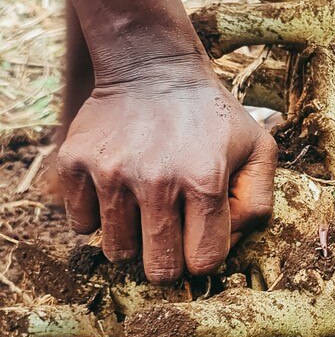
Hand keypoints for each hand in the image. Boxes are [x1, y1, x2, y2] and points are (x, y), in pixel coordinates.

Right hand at [58, 56, 277, 283]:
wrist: (153, 67)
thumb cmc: (211, 116)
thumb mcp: (258, 148)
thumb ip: (258, 203)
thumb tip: (228, 247)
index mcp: (206, 180)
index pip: (203, 262)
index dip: (205, 254)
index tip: (201, 233)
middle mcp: (157, 181)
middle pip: (159, 269)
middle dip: (169, 258)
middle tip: (172, 228)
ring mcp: (111, 174)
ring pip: (117, 251)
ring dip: (132, 236)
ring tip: (145, 201)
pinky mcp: (75, 165)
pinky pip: (81, 225)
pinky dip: (98, 215)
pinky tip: (117, 186)